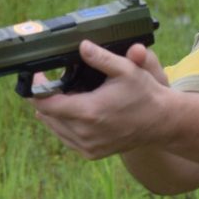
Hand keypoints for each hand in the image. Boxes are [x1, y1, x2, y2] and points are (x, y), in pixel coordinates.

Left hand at [30, 40, 169, 159]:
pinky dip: (64, 126)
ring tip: (64, 96)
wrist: (161, 122)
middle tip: (54, 83)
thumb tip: (82, 45)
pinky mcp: (91, 153)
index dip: (36, 89)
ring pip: (55, 129)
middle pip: (47, 116)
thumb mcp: (126, 70)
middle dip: (46, 98)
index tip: (38, 76)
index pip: (46, 104)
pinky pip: (66, 139)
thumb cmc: (144, 94)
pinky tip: (73, 113)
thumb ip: (101, 58)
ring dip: (54, 113)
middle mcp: (84, 133)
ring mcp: (88, 146)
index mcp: (89, 111)